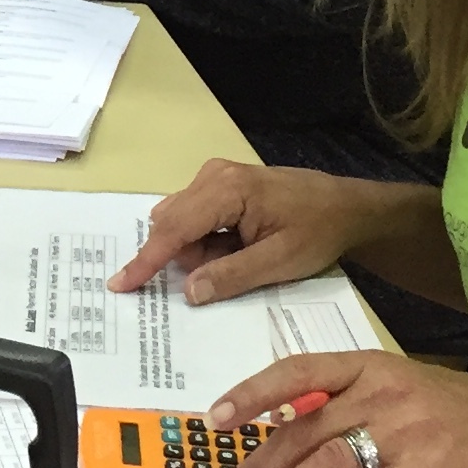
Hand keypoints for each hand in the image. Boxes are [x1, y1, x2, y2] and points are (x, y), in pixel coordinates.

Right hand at [113, 160, 383, 302]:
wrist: (347, 207)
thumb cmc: (318, 231)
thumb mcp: (279, 262)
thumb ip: (231, 276)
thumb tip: (187, 291)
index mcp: (227, 190)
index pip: (175, 229)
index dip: (147, 260)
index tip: (120, 284)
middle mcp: (213, 176)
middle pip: (173, 224)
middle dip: (187, 258)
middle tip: (228, 273)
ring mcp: (216, 178)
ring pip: (183, 223)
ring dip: (200, 251)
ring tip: (244, 257)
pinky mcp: (221, 186)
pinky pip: (196, 219)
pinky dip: (207, 241)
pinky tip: (238, 247)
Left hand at [205, 351, 467, 467]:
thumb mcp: (408, 391)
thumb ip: (357, 403)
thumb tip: (297, 431)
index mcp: (372, 367)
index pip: (297, 372)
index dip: (251, 394)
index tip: (215, 420)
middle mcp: (383, 392)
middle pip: (301, 430)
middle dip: (255, 467)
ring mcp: (406, 430)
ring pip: (325, 464)